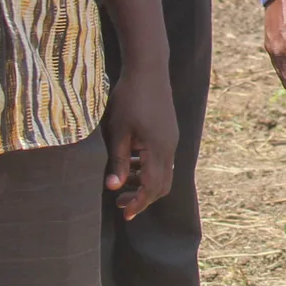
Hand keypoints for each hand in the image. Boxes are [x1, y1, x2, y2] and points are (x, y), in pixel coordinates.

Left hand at [101, 63, 176, 219]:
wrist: (148, 70)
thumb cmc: (129, 99)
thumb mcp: (118, 131)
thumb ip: (119, 161)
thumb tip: (114, 188)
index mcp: (158, 148)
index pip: (152, 186)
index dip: (139, 203)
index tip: (123, 215)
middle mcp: (170, 146)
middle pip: (163, 184)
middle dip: (143, 197)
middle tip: (120, 203)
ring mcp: (171, 138)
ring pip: (163, 171)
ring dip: (144, 182)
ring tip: (121, 184)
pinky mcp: (168, 132)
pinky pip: (162, 158)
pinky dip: (147, 168)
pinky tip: (129, 163)